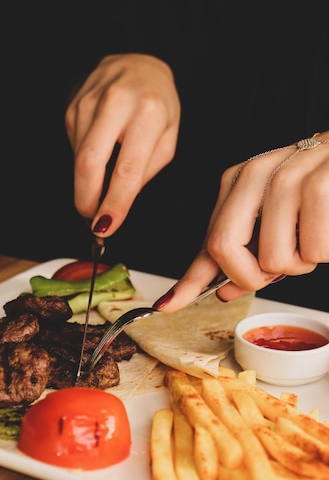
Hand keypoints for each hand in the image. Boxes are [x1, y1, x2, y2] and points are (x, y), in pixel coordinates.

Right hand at [65, 53, 180, 234]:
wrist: (139, 65)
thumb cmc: (158, 107)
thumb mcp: (167, 140)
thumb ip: (143, 172)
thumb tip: (114, 204)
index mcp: (148, 113)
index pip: (127, 169)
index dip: (114, 203)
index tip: (106, 228)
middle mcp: (116, 103)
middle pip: (89, 163)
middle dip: (87, 199)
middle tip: (92, 220)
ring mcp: (89, 102)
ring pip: (78, 159)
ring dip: (86, 183)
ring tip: (100, 188)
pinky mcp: (73, 106)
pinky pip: (74, 147)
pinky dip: (85, 163)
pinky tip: (100, 155)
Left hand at [154, 131, 328, 311]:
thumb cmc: (322, 191)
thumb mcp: (279, 219)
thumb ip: (248, 254)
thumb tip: (225, 291)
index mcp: (239, 181)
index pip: (208, 240)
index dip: (188, 281)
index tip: (167, 305)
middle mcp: (255, 174)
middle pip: (223, 248)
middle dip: (248, 277)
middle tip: (274, 271)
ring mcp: (286, 177)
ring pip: (272, 259)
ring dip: (299, 264)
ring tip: (313, 236)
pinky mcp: (321, 186)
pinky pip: (313, 253)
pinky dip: (324, 254)